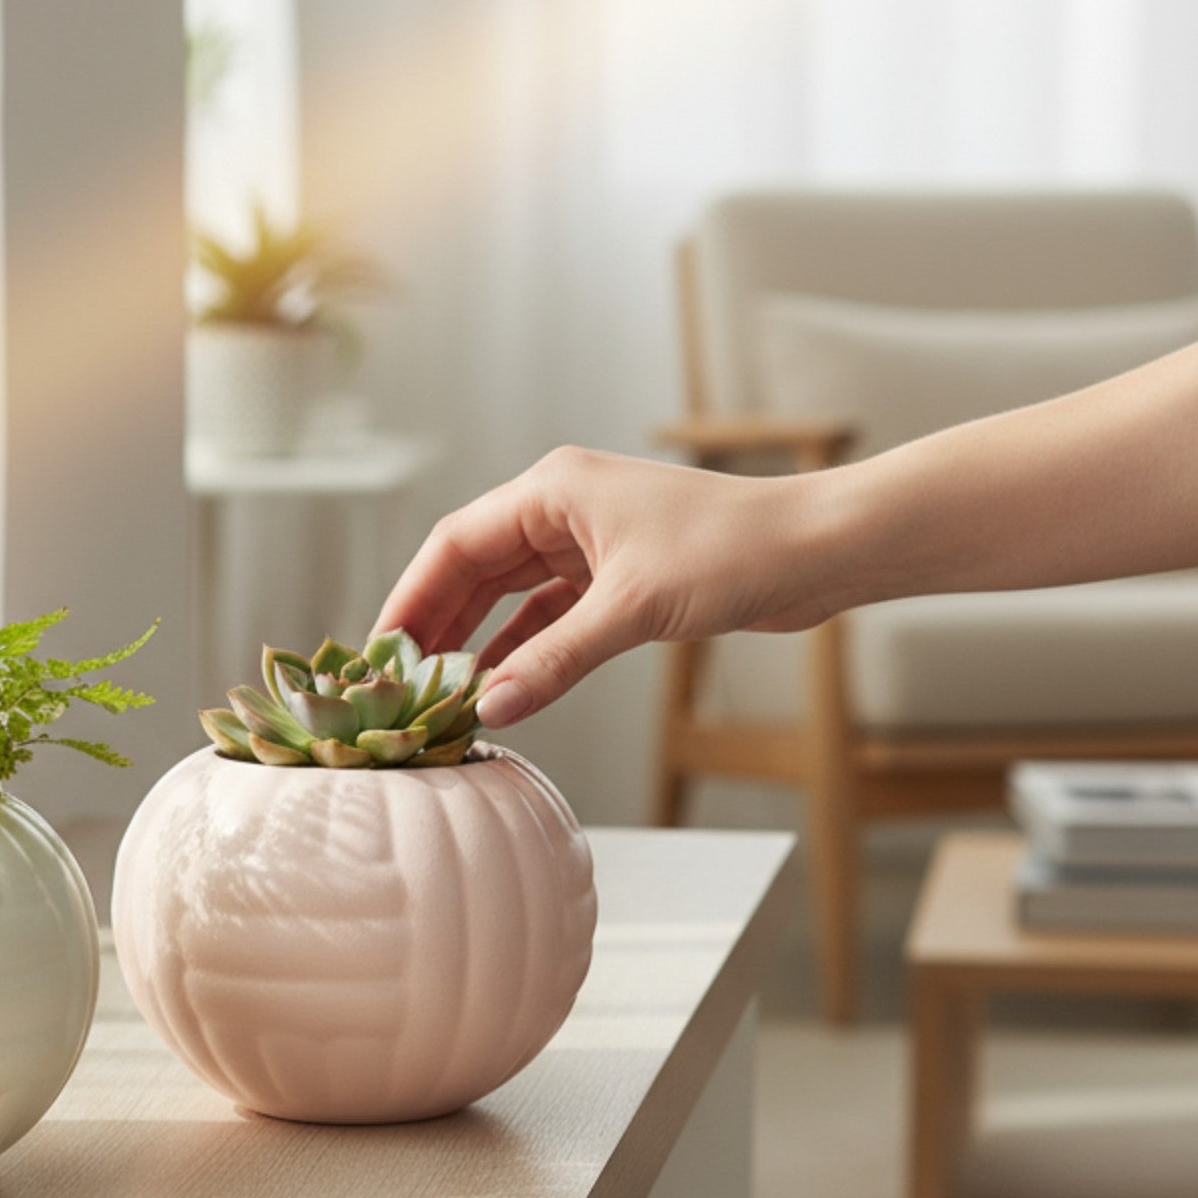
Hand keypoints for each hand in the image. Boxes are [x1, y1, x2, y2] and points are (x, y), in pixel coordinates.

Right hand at [375, 447, 845, 728]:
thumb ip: (554, 660)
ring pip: (511, 595)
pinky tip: (506, 686)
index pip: (455, 544)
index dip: (412, 598)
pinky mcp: (620, 577)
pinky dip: (527, 649)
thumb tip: (489, 707)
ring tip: (444, 693)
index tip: (382, 651)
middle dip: (439, 625)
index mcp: (552, 490)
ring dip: (481, 641)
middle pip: (475, 569)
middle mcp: (563, 508)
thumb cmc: (732, 551)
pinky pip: (551, 615)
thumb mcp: (632, 610)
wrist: (816, 549)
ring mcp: (591, 542)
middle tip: (402, 683)